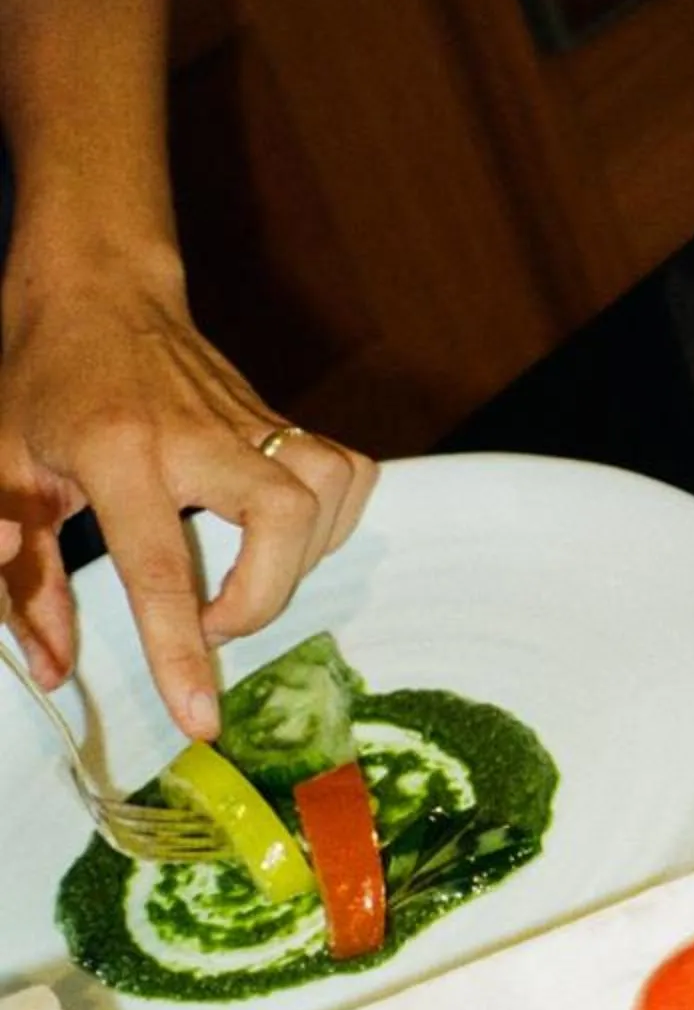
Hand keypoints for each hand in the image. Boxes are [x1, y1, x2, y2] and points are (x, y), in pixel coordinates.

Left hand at [0, 264, 376, 741]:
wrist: (98, 289)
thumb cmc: (43, 383)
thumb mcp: (4, 473)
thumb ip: (21, 577)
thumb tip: (53, 669)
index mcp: (118, 452)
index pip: (161, 568)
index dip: (180, 653)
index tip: (201, 720)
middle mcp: (199, 433)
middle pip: (285, 520)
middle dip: (265, 599)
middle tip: (215, 624)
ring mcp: (251, 420)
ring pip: (329, 492)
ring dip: (302, 560)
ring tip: (247, 581)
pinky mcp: (280, 418)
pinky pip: (344, 474)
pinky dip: (332, 520)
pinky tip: (287, 540)